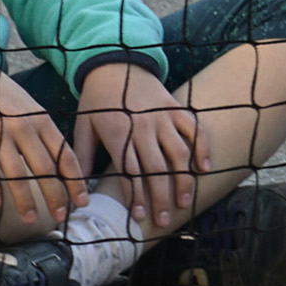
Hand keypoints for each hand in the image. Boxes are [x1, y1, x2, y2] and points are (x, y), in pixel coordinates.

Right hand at [0, 61, 76, 248]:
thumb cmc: (0, 95)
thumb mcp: (29, 108)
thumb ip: (42, 132)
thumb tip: (57, 161)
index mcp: (42, 120)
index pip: (65, 155)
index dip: (75, 180)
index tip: (82, 201)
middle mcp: (26, 127)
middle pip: (45, 168)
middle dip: (55, 195)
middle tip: (61, 216)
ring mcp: (0, 132)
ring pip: (17, 172)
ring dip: (25, 199)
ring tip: (32, 218)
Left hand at [75, 59, 203, 208]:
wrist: (115, 65)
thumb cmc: (96, 102)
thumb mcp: (82, 128)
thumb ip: (84, 159)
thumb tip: (81, 191)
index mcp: (118, 134)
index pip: (130, 172)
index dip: (136, 196)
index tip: (140, 218)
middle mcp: (143, 127)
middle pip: (156, 169)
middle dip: (161, 197)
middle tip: (165, 220)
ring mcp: (163, 117)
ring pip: (178, 154)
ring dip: (183, 180)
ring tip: (185, 202)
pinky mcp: (176, 108)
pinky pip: (194, 130)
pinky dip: (201, 148)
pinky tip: (205, 168)